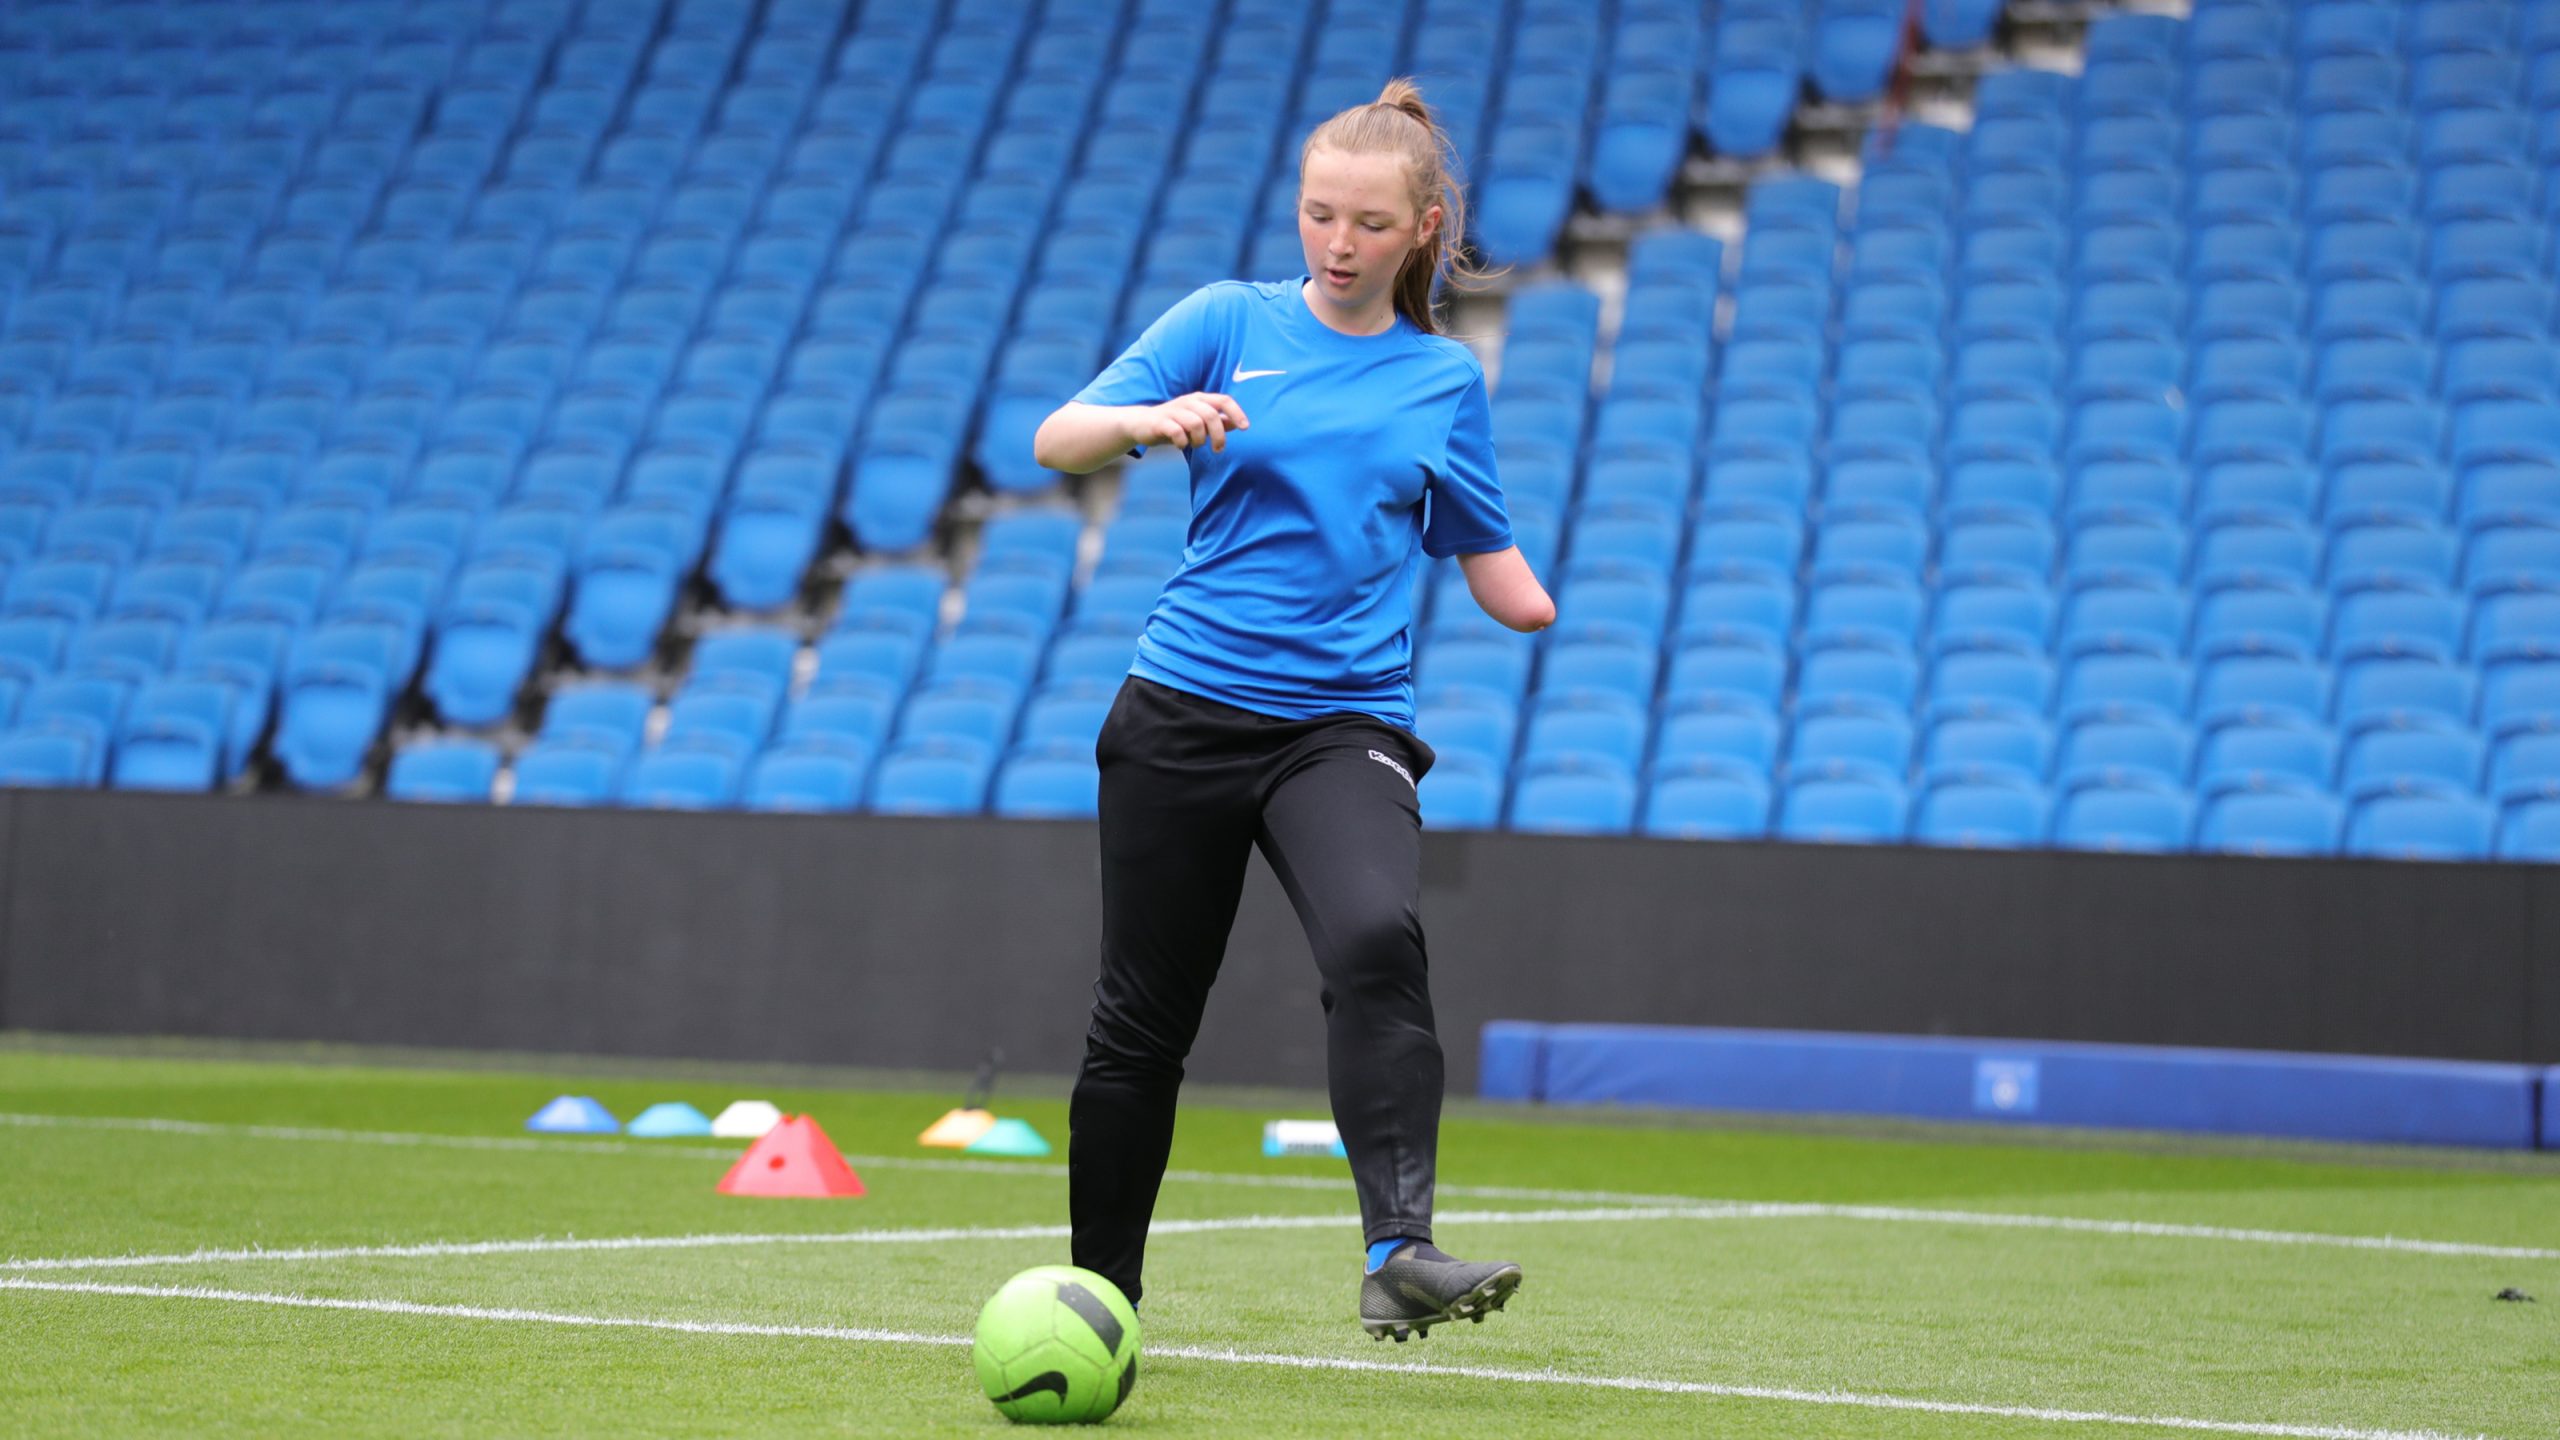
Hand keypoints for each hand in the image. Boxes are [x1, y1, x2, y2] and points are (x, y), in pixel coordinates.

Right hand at [1126, 392, 1250, 452]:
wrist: (1142, 424)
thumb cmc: (1175, 423)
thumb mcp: (1198, 421)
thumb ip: (1217, 422)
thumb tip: (1236, 423)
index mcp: (1200, 399)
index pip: (1224, 400)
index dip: (1237, 413)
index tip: (1245, 428)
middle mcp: (1188, 402)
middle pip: (1211, 415)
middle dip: (1218, 435)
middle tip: (1217, 450)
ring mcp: (1173, 411)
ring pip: (1195, 424)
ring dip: (1199, 440)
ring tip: (1195, 445)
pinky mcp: (1160, 422)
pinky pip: (1177, 432)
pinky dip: (1183, 442)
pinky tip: (1181, 446)